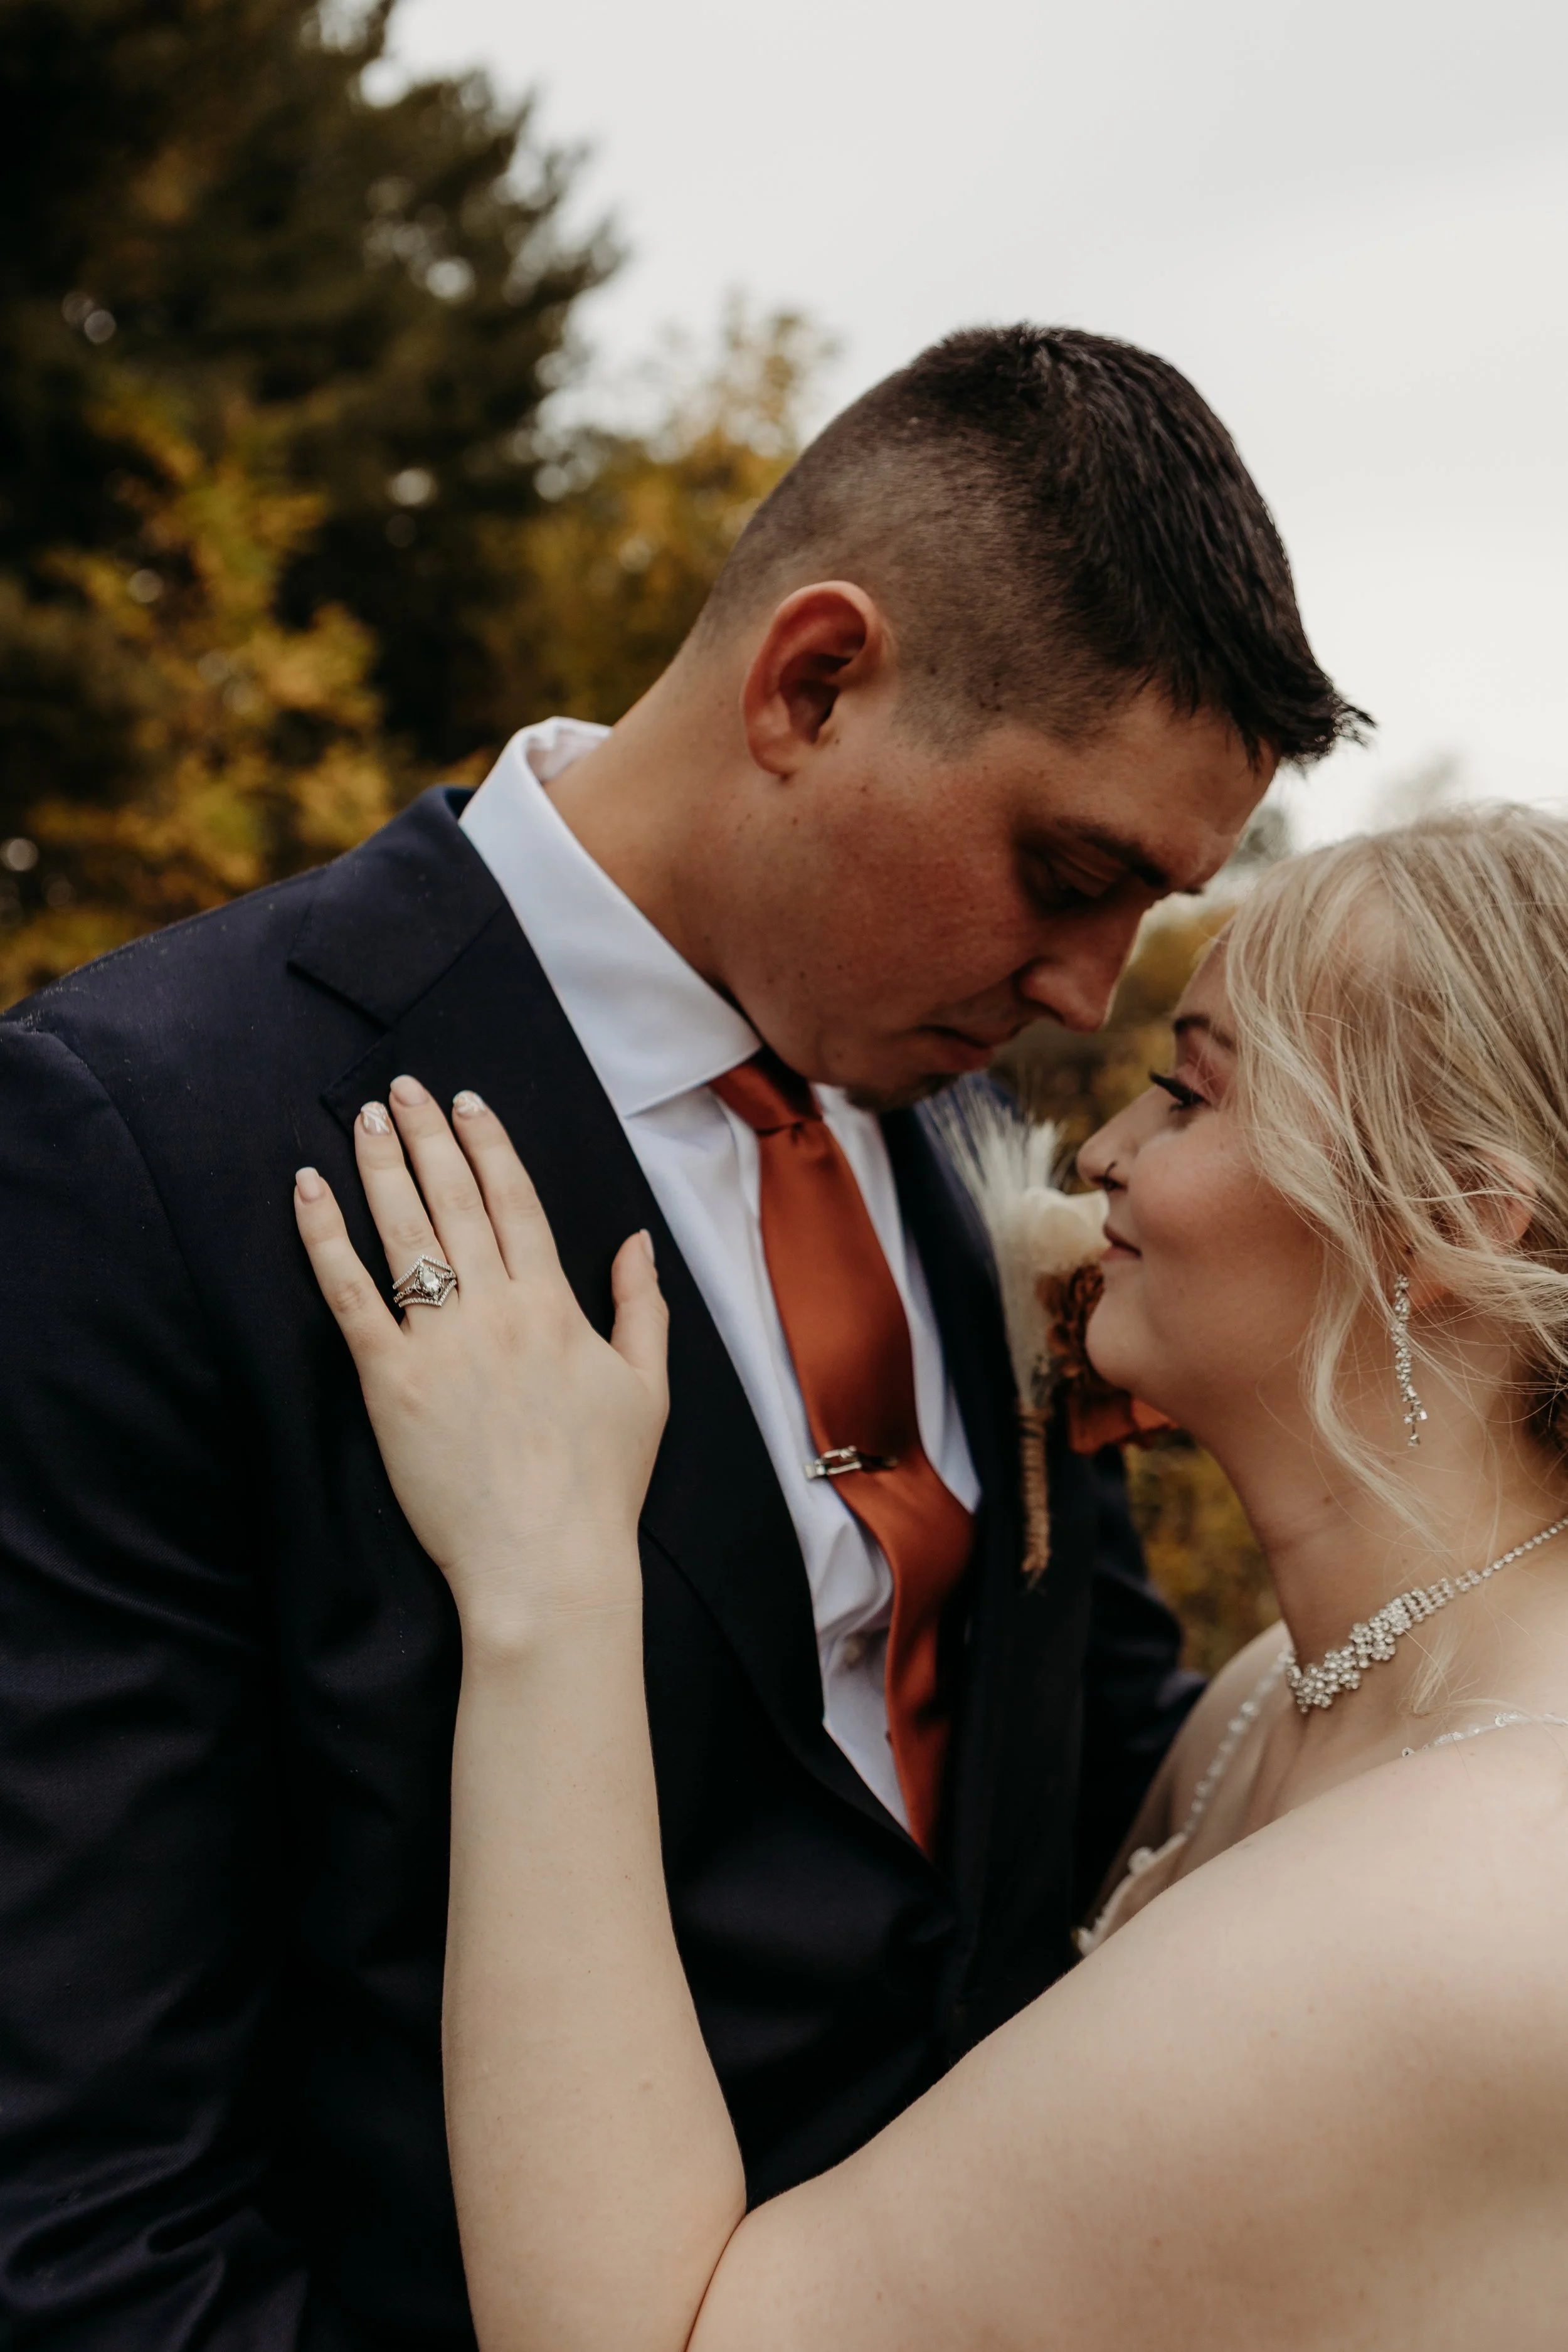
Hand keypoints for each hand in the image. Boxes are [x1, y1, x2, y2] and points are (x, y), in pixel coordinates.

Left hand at [294, 1077, 667, 1640]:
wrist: (547, 1562)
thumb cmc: (601, 1485)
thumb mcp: (647, 1389)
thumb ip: (643, 1307)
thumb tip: (636, 1241)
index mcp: (555, 1305)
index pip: (515, 1201)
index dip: (489, 1145)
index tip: (467, 1102)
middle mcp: (496, 1309)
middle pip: (454, 1200)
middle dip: (428, 1135)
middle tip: (404, 1088)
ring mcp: (440, 1343)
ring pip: (403, 1231)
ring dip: (379, 1166)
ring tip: (362, 1119)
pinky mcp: (389, 1383)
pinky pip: (350, 1295)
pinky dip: (325, 1239)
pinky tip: (308, 1193)